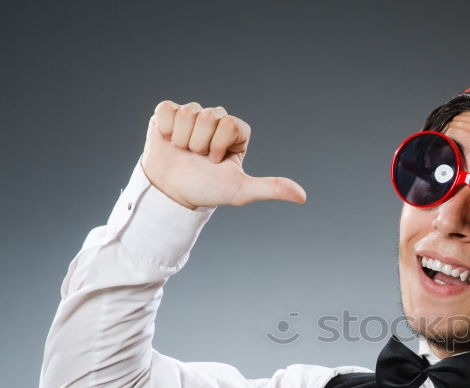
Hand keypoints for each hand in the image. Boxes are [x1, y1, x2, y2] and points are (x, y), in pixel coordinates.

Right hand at [140, 100, 306, 209]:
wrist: (172, 192)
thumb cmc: (208, 190)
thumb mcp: (241, 190)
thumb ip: (271, 188)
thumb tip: (302, 196)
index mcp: (236, 132)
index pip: (230, 123)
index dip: (219, 145)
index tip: (215, 162)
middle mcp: (216, 119)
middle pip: (208, 117)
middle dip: (200, 143)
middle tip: (199, 158)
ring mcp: (193, 115)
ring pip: (188, 113)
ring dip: (182, 139)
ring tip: (185, 152)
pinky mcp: (170, 113)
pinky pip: (167, 109)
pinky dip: (166, 129)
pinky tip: (170, 142)